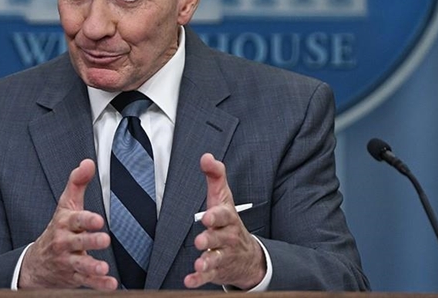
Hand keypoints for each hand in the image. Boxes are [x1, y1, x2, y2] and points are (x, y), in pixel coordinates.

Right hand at [19, 159, 116, 289]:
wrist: (37, 263)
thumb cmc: (58, 228)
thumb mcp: (65, 205)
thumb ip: (77, 183)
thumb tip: (88, 162)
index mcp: (65, 223)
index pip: (75, 220)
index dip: (86, 220)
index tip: (98, 220)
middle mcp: (65, 242)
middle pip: (78, 242)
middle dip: (90, 241)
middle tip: (104, 240)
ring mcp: (69, 261)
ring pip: (80, 264)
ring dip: (92, 266)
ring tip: (103, 268)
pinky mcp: (74, 277)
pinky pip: (86, 282)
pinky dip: (98, 285)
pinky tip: (111, 284)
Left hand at [184, 153, 265, 288]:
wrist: (248, 256)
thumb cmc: (228, 221)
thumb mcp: (223, 198)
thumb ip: (215, 177)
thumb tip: (206, 157)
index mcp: (228, 218)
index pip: (224, 215)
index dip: (216, 216)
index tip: (207, 217)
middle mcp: (227, 237)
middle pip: (220, 238)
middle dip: (211, 239)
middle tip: (201, 240)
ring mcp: (223, 255)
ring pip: (216, 258)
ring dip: (207, 261)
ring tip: (199, 264)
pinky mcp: (216, 270)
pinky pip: (208, 276)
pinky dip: (198, 280)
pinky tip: (189, 280)